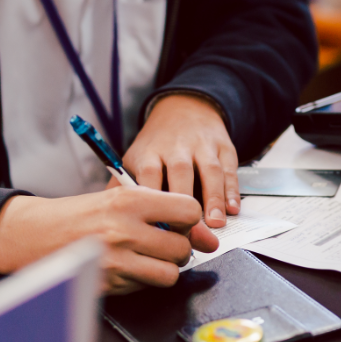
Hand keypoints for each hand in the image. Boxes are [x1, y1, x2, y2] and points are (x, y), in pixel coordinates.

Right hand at [0, 187, 219, 294]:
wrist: (35, 235)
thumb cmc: (81, 215)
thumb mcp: (120, 199)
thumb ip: (164, 213)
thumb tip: (207, 237)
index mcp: (129, 200)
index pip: (189, 210)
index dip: (189, 220)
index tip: (180, 223)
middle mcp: (124, 230)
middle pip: (181, 247)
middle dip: (175, 248)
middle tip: (158, 242)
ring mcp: (116, 260)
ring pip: (169, 273)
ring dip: (162, 268)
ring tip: (145, 257)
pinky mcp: (108, 284)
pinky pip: (145, 287)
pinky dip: (141, 280)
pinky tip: (125, 267)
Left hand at [122, 93, 239, 228]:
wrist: (184, 108)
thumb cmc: (157, 145)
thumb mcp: (134, 159)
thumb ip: (121, 187)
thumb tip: (108, 218)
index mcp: (149, 152)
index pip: (150, 177)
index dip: (155, 203)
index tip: (158, 229)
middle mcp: (176, 147)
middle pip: (181, 174)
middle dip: (185, 205)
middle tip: (188, 233)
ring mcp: (202, 146)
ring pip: (210, 172)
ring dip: (213, 199)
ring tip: (215, 224)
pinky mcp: (224, 147)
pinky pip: (230, 170)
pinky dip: (232, 191)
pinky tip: (232, 209)